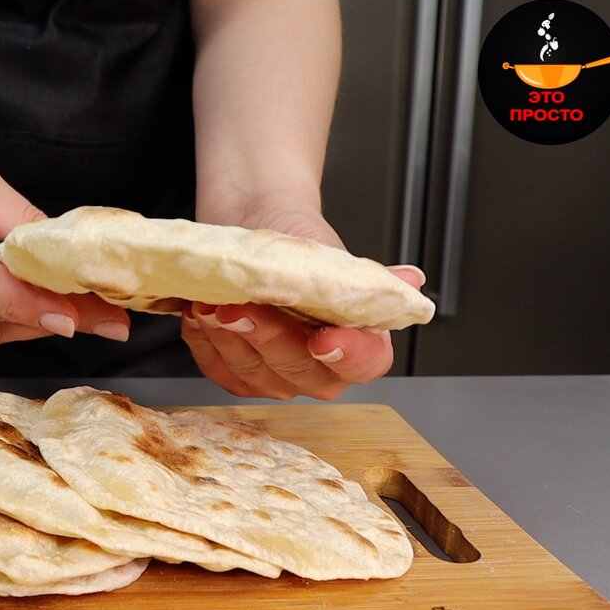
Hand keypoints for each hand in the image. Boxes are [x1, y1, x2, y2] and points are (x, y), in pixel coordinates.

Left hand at [181, 206, 425, 399]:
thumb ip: (366, 278)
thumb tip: (410, 281)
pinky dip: (204, 341)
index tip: (324, 338)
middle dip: (266, 337)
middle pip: (298, 370)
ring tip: (211, 303)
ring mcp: (274, 378)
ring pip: (251, 372)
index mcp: (359, 345)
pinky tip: (198, 314)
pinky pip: (217, 369)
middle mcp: (319, 371)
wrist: (253, 231)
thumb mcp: (333, 254)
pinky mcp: (234, 375)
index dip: (346, 355)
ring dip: (227, 336)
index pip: (363, 364)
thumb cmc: (296, 245)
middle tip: (242, 307)